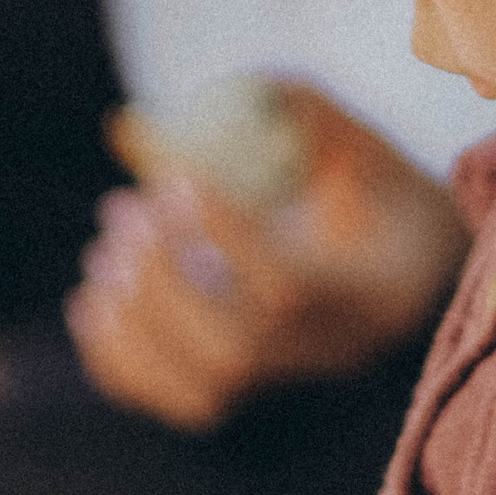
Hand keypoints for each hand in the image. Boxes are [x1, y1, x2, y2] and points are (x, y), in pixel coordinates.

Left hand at [67, 90, 468, 433]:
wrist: (403, 261)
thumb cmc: (376, 186)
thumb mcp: (360, 142)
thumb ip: (305, 114)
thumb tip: (241, 91)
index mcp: (373, 294)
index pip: (289, 290)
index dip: (225, 239)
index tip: (177, 181)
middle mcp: (332, 352)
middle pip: (235, 353)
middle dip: (163, 282)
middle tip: (125, 210)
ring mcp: (290, 379)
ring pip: (203, 392)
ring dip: (134, 322)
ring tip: (104, 251)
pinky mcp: (251, 388)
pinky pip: (177, 402)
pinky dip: (121, 362)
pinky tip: (93, 303)